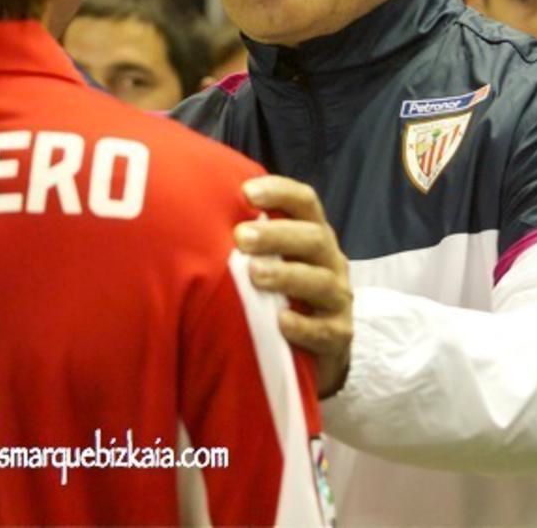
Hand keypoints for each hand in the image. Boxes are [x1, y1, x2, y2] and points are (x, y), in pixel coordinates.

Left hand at [237, 175, 352, 397]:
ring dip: (287, 276)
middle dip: (277, 236)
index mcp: (312, 234)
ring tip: (255, 275)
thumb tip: (197, 212)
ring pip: (321, 282)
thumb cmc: (278, 291)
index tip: (246, 192)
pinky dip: (304, 326)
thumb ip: (247, 239)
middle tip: (241, 237)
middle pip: (314, 238)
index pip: (305, 202)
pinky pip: (325, 330)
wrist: (312, 344)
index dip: (280, 192)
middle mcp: (330, 261)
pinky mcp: (338, 335)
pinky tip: (281, 322)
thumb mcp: (269, 259)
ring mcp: (337, 298)